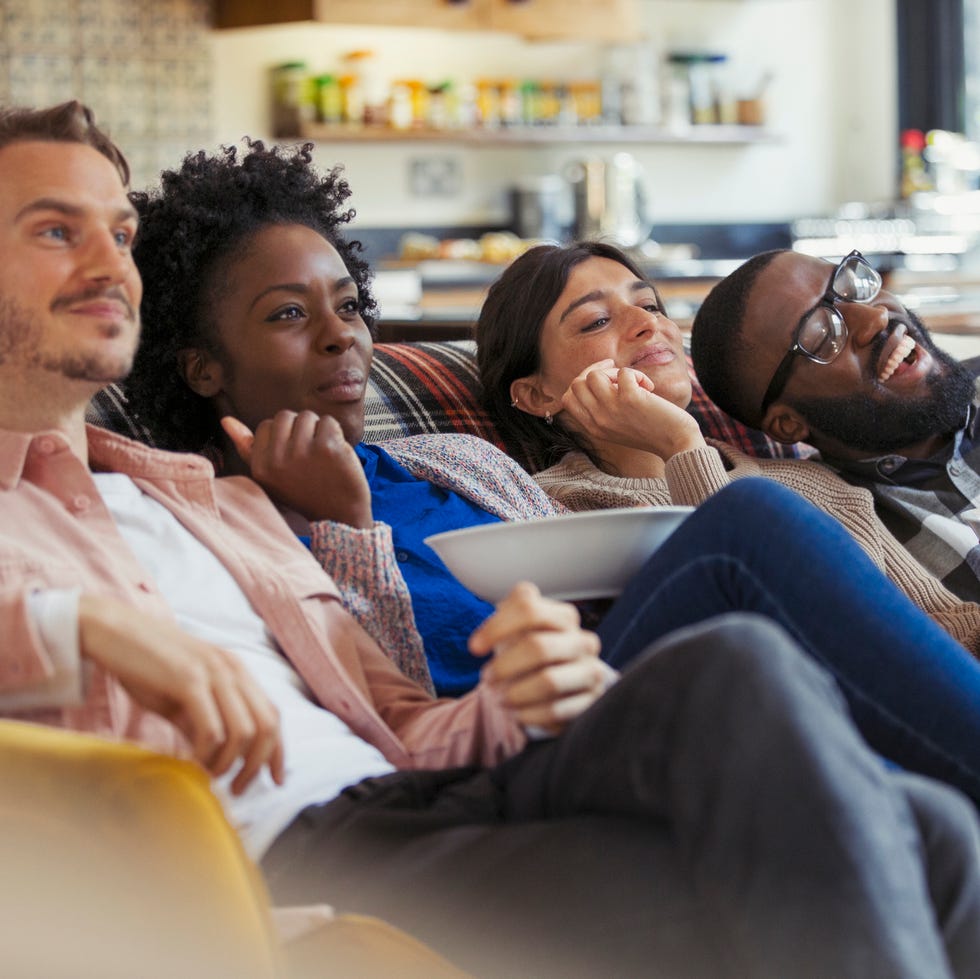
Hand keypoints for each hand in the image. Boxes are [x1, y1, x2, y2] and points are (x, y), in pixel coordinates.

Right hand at [78, 594, 283, 793]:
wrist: (114, 631)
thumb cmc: (147, 667)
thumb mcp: (184, 695)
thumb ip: (206, 720)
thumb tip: (221, 757)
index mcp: (237, 671)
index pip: (273, 715)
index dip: (279, 751)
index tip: (275, 780)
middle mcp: (233, 669)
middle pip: (267, 727)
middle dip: (256, 765)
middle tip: (237, 788)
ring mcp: (214, 672)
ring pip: (244, 731)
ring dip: (228, 763)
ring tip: (208, 774)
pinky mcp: (189, 679)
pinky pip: (212, 728)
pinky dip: (207, 753)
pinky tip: (192, 760)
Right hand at [222, 412, 372, 528]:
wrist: (340, 515)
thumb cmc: (304, 492)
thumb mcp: (270, 476)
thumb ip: (247, 448)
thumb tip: (226, 420)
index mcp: (261, 466)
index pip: (267, 425)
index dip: (285, 437)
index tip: (294, 457)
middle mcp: (278, 459)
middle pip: (286, 416)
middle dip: (300, 429)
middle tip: (310, 455)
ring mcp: (303, 452)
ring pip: (308, 416)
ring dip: (318, 431)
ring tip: (323, 456)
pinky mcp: (328, 448)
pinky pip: (329, 422)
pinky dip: (336, 434)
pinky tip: (337, 455)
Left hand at [469, 582, 606, 734]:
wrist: (562, 688)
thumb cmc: (531, 655)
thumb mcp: (516, 633)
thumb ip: (501, 624)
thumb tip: (480, 641)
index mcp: (563, 616)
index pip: (528, 608)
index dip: (496, 627)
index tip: (474, 647)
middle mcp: (582, 640)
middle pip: (538, 646)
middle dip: (505, 666)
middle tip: (487, 678)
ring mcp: (590, 670)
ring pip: (549, 681)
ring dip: (515, 693)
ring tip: (500, 699)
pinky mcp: (592, 701)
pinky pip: (556, 710)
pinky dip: (529, 714)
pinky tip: (517, 714)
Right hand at [560, 360, 705, 459]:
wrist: (676, 443)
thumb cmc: (650, 431)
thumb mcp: (617, 425)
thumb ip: (602, 408)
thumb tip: (596, 376)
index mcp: (592, 427)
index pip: (567, 398)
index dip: (581, 382)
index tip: (602, 379)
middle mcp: (598, 419)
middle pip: (576, 383)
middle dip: (596, 371)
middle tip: (617, 375)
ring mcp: (612, 409)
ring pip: (593, 375)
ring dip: (614, 371)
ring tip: (632, 382)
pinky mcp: (630, 399)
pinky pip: (624, 372)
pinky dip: (637, 375)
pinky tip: (649, 388)